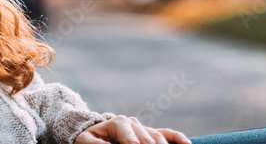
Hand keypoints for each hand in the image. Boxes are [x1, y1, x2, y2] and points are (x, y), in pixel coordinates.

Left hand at [75, 115, 191, 143]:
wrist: (93, 131)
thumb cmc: (88, 138)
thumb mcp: (87, 142)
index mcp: (119, 123)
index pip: (132, 143)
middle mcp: (134, 122)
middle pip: (148, 143)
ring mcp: (143, 127)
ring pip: (159, 139)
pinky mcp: (150, 133)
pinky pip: (167, 134)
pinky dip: (178, 139)